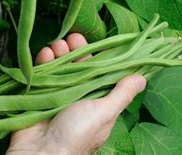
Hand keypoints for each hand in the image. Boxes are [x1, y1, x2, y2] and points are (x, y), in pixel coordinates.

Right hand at [6, 34, 146, 154]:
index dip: (98, 55)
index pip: (100, 71)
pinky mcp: (39, 94)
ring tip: (57, 46)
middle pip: (79, 65)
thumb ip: (122, 94)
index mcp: (97, 101)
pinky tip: (46, 54)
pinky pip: (42, 72)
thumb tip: (142, 78)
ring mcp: (57, 94)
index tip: (95, 40)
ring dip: (59, 52)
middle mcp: (78, 96)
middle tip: (72, 38)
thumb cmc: (76, 135)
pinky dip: (43, 61)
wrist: (40, 152)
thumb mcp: (103, 113)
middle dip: (76, 50)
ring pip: (60, 66)